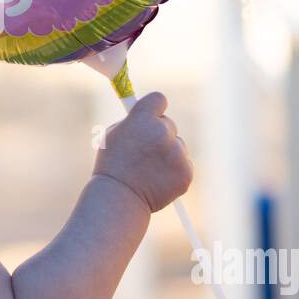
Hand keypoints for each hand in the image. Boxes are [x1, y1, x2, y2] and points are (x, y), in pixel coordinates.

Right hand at [92, 92, 192, 212]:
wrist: (119, 199)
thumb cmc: (111, 167)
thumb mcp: (113, 135)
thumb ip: (133, 122)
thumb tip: (150, 115)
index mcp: (143, 118)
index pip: (158, 99)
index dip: (155, 108)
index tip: (152, 115)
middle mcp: (163, 132)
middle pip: (169, 124)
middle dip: (160, 135)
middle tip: (145, 152)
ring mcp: (177, 152)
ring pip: (178, 146)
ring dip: (168, 154)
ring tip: (149, 171)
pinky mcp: (186, 172)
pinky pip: (184, 164)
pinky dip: (175, 172)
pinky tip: (158, 181)